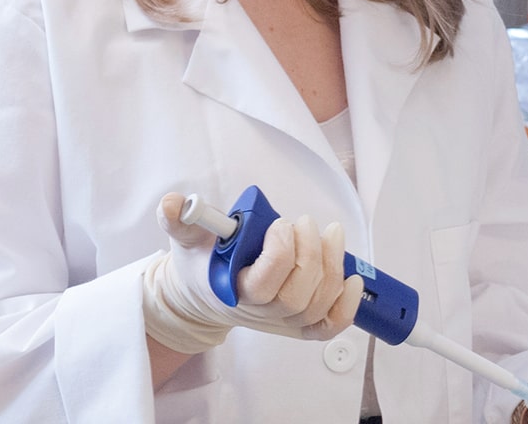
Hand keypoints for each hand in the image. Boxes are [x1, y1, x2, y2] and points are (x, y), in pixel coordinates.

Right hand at [141, 192, 364, 353]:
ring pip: (318, 305)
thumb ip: (180, 220)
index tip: (280, 225)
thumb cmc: (203, 264)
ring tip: (329, 234)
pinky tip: (353, 279)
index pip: (262, 284)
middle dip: (310, 255)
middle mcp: (260, 312)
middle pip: (296, 297)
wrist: (205, 293)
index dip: (280, 253)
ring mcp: (283, 321)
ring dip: (332, 267)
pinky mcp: (302, 323)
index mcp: (231, 292)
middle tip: (306, 222)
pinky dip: (346, 307)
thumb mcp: (188, 238)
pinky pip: (330, 325)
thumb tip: (174, 203)